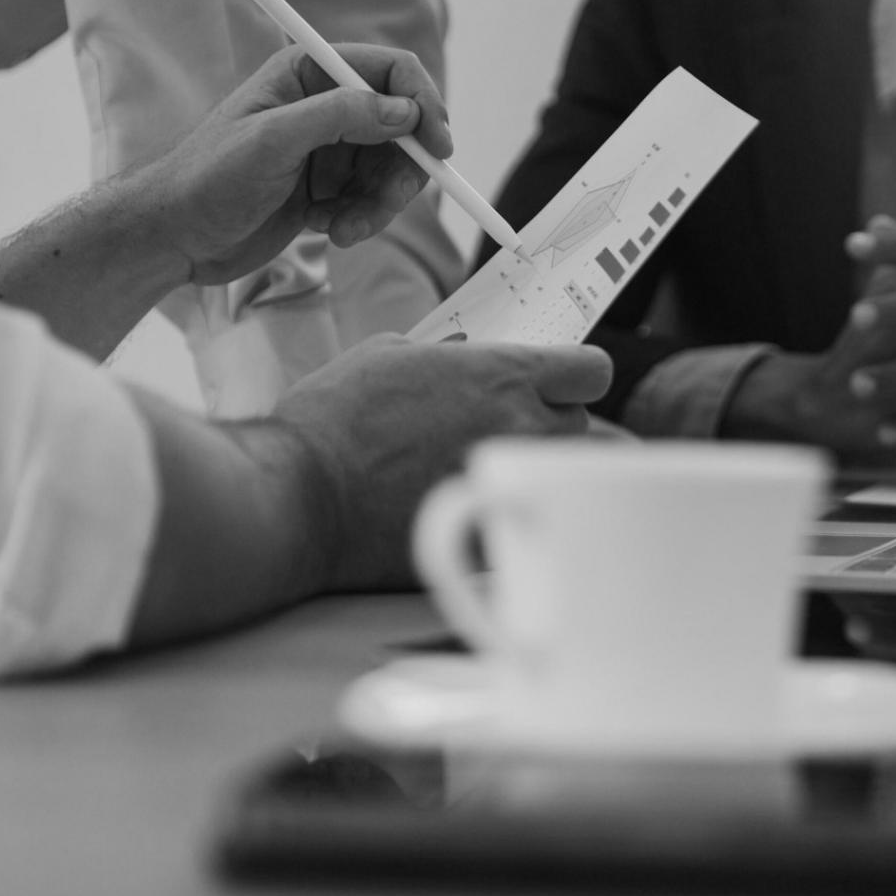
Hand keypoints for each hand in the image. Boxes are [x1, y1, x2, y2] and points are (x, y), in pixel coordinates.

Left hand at [136, 43, 452, 284]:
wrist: (175, 238)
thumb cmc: (207, 179)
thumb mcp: (273, 141)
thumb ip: (340, 117)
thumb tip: (404, 112)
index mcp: (307, 74)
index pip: (389, 71)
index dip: (422, 104)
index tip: (438, 147)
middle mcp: (323, 107)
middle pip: (402, 127)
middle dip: (403, 169)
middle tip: (388, 201)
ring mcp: (327, 150)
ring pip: (391, 171)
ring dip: (379, 204)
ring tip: (344, 228)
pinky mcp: (327, 190)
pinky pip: (371, 201)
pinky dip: (361, 220)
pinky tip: (328, 231)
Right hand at [272, 338, 612, 589]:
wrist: (303, 495)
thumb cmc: (335, 418)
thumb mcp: (388, 355)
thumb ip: (444, 357)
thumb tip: (458, 361)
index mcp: (504, 376)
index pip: (592, 371)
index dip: (575, 376)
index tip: (556, 384)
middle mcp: (523, 427)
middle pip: (581, 427)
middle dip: (554, 426)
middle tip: (510, 430)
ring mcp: (514, 486)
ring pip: (559, 479)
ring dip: (537, 472)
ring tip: (491, 473)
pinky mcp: (495, 540)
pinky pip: (527, 525)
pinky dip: (508, 519)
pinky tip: (474, 515)